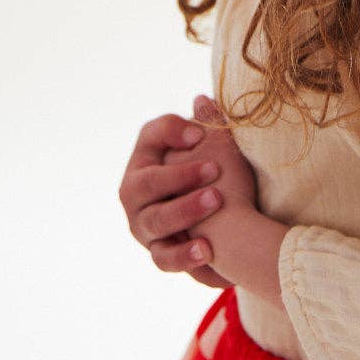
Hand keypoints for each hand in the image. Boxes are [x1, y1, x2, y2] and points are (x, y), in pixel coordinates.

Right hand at [117, 97, 253, 284]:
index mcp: (148, 157)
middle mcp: (136, 192)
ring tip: (217, 200)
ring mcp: (144, 225)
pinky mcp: (159, 254)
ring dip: (185, 210)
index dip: (171, 132)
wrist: (222, 223)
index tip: (200, 133)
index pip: (151, 136)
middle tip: (214, 169)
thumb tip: (202, 100)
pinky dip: (184, 256)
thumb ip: (207, 124)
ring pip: (157, 220)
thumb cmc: (212, 176)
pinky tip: (207, 250)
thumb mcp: (212, 147)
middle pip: (146, 183)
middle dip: (179, 176)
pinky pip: (165, 259)